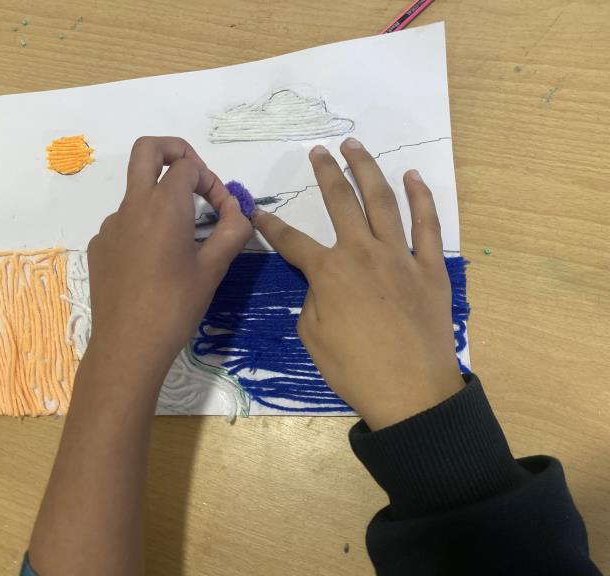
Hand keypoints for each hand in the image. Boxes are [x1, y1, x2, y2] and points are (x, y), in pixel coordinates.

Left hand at [85, 136, 251, 380]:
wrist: (128, 346)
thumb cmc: (176, 306)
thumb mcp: (213, 269)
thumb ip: (232, 230)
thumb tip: (238, 211)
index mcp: (164, 206)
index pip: (189, 166)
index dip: (212, 180)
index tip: (223, 210)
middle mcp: (132, 206)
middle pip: (147, 150)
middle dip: (174, 149)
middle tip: (194, 173)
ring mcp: (110, 225)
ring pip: (136, 192)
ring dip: (161, 199)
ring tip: (182, 241)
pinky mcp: (99, 245)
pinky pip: (125, 222)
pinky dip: (145, 227)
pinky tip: (155, 264)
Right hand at [253, 138, 462, 429]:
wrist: (411, 393)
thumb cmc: (354, 370)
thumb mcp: (312, 337)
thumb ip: (312, 299)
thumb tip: (321, 283)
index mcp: (329, 273)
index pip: (292, 241)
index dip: (271, 226)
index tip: (258, 212)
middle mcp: (362, 253)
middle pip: (340, 202)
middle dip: (325, 173)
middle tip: (318, 152)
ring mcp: (400, 256)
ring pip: (382, 201)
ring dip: (367, 169)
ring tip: (355, 146)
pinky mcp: (430, 268)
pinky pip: (427, 225)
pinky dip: (421, 198)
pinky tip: (412, 177)